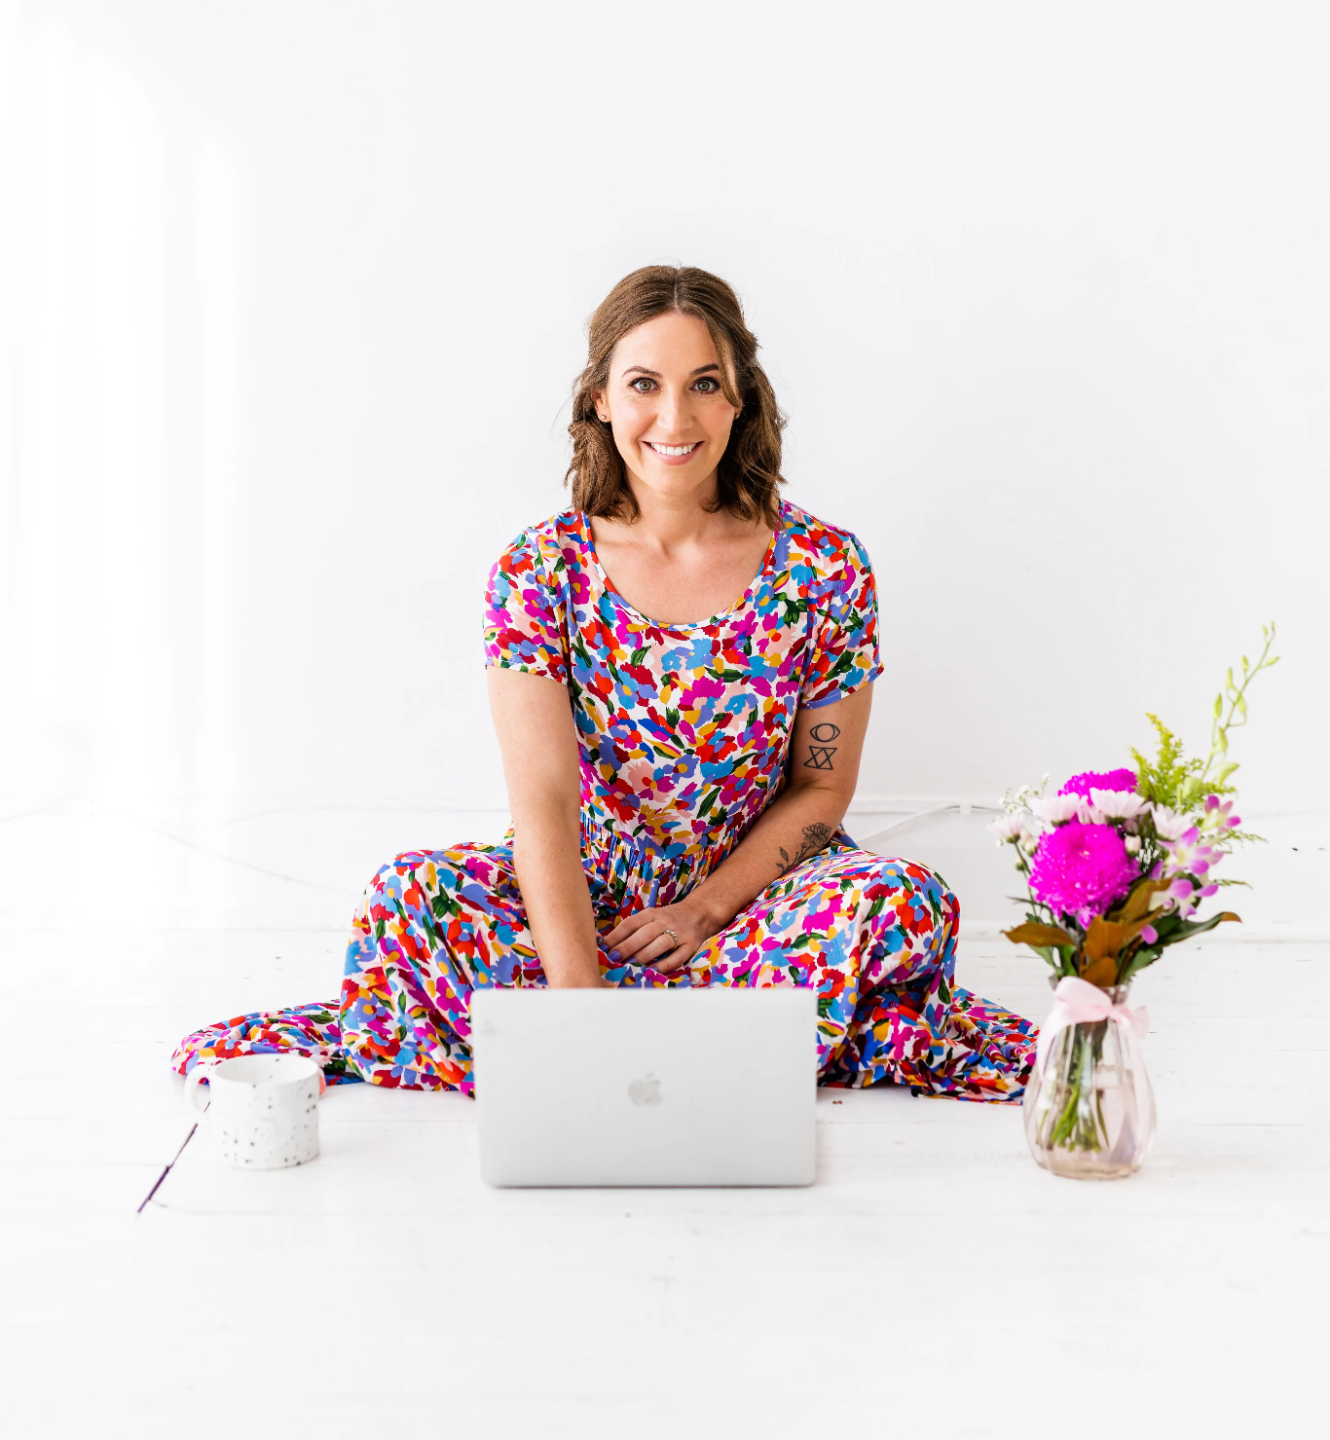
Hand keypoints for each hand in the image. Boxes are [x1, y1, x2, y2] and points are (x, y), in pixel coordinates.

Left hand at [602, 899, 716, 975]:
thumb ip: (634, 929)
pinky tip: (653, 970)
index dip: (616, 935)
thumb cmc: (668, 919)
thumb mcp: (651, 917)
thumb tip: (608, 945)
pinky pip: (677, 956)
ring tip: (631, 965)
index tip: (603, 947)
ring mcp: (679, 933)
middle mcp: (665, 922)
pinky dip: (665, 964)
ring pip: (660, 944)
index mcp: (652, 914)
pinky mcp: (690, 945)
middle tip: (614, 958)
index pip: (631, 923)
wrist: (699, 913)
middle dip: (628, 946)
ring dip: (644, 955)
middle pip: (644, 934)